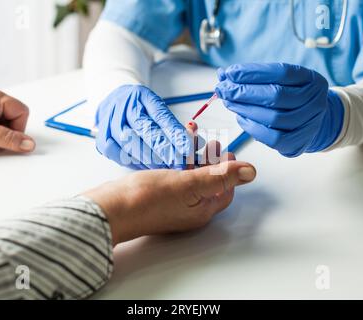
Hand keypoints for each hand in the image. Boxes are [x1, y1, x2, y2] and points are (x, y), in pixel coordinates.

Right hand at [83, 153, 255, 245]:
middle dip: (212, 161)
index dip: (230, 171)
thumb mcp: (189, 183)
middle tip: (212, 143)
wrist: (111, 209)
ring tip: (194, 142)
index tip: (228, 152)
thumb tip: (251, 172)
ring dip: (196, 160)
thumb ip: (220, 177)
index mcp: (202, 210)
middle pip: (209, 184)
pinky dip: (180, 165)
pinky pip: (176, 179)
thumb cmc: (147, 199)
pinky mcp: (157, 198)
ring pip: (192, 180)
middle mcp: (189, 211)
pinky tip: (174, 153)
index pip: (226, 190)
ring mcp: (172, 205)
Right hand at [95, 85, 189, 169]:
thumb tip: (191, 138)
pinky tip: (146, 166)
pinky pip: (120, 156)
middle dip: (165, 151)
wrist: (113, 102)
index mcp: (141, 97)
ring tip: (166, 167)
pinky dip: (135, 163)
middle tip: (179, 165)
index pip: (161, 118)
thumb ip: (173, 124)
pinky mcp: (102, 140)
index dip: (175, 135)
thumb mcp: (158, 108)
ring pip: (133, 147)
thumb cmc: (139, 106)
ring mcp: (110, 124)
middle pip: (146, 133)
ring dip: (151, 160)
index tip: (187, 150)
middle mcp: (123, 108)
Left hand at [215, 63, 344, 156]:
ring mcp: (309, 124)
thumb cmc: (290, 97)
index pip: (280, 72)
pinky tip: (241, 118)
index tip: (229, 73)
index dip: (252, 72)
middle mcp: (315, 101)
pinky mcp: (298, 143)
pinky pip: (273, 138)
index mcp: (311, 80)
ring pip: (273, 118)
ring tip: (229, 102)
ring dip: (245, 109)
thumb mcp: (281, 81)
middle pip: (275, 96)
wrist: (313, 122)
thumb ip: (256, 77)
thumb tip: (224, 74)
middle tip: (222, 89)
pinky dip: (253, 127)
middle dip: (244, 92)